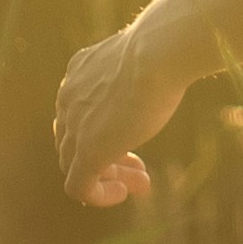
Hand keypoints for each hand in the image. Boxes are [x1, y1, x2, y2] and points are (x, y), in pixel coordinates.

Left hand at [53, 5, 192, 208]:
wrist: (159, 52)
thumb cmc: (164, 48)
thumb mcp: (146, 56)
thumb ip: (143, 66)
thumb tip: (172, 60)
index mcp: (80, 72)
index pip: (81, 111)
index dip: (107, 129)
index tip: (136, 134)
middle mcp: (69, 97)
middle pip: (76, 139)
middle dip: (110, 157)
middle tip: (142, 170)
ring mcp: (74, 125)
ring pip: (77, 163)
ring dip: (110, 176)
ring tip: (141, 185)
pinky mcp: (86, 151)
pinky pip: (78, 186)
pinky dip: (98, 195)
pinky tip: (124, 192)